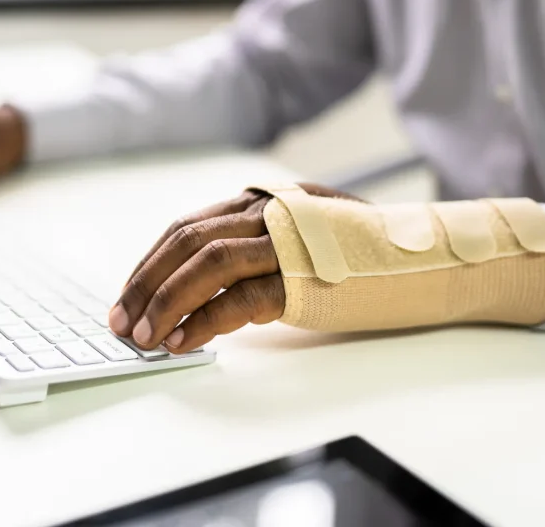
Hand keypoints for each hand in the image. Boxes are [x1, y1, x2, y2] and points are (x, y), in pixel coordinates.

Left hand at [108, 184, 359, 352]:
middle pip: (187, 241)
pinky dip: (206, 321)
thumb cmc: (356, 258)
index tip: (129, 297)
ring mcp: (286, 241)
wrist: (421, 261)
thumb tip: (199, 291)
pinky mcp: (305, 277)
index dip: (151, 264)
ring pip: (208, 263)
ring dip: (168, 302)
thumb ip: (254, 248)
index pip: (186, 227)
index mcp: (260, 204)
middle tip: (124, 321)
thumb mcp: (297, 238)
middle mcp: (268, 213)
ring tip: (147, 337)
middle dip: (147, 284)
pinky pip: (241, 298)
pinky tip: (185, 341)